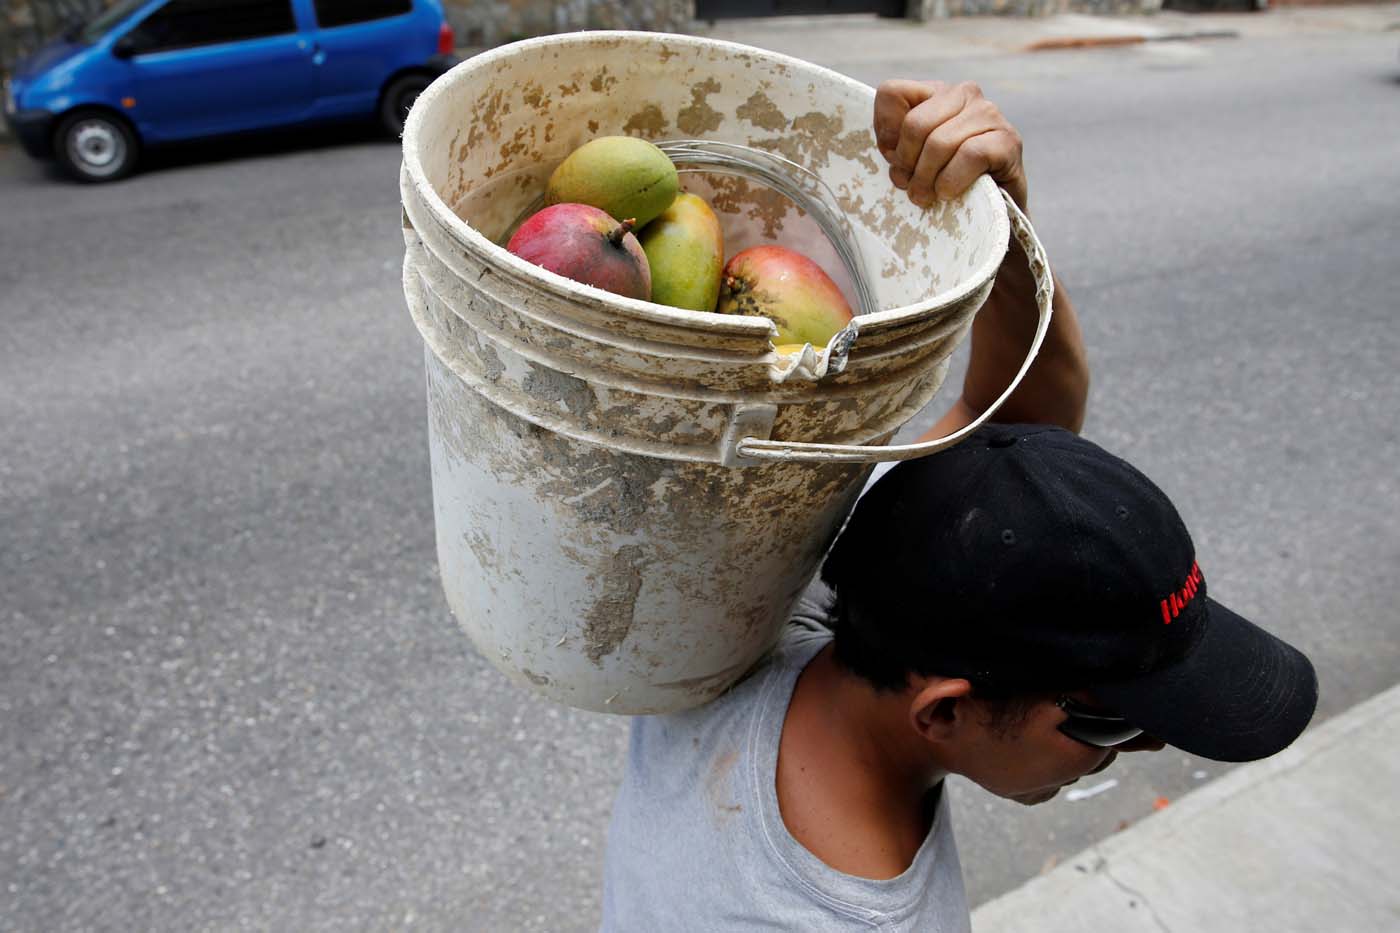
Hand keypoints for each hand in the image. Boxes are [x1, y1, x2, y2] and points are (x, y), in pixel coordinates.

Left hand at [873, 79, 1027, 213]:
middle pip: (914, 124)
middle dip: (907, 164)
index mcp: (935, 93)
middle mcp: (964, 93)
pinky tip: (950, 194)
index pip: (890, 93)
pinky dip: (952, 182)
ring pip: (939, 143)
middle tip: (912, 188)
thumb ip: (896, 146)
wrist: (992, 211)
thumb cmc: (947, 183)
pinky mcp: (1008, 140)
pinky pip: (969, 156)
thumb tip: (892, 150)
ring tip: (928, 197)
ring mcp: (989, 113)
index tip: (896, 161)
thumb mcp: (912, 160)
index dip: (885, 134)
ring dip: (927, 180)